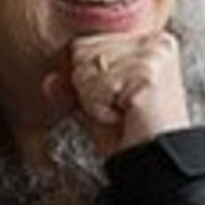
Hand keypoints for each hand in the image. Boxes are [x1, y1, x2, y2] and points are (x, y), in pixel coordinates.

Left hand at [46, 30, 190, 155]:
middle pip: (82, 50)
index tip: (115, 100)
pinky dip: (101, 110)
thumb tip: (49, 82)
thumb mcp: (95, 102)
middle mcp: (154, 40)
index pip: (84, 43)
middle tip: (120, 109)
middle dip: (89, 88)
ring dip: (95, 101)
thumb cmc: (133, 135)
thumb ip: (72, 84)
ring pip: (85, 67)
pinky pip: (96, 86)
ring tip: (124, 112)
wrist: (155, 163)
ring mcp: (153, 54)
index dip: (87, 79)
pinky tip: (126, 116)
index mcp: (146, 40)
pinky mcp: (147, 73)